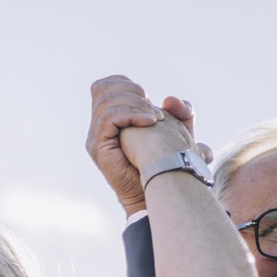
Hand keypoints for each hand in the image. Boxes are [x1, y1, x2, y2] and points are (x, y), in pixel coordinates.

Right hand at [86, 76, 209, 215]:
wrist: (157, 193)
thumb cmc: (168, 165)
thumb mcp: (179, 132)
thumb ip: (180, 112)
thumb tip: (170, 99)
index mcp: (109, 121)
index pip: (104, 86)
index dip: (124, 83)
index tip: (148, 98)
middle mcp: (98, 128)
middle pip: (102, 88)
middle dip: (131, 91)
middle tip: (152, 108)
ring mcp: (95, 138)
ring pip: (107, 101)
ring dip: (135, 104)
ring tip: (155, 118)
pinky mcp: (97, 147)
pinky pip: (109, 117)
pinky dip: (131, 114)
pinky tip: (150, 122)